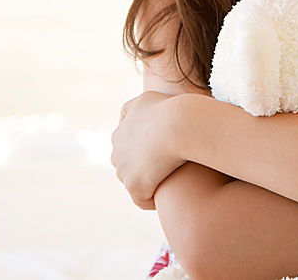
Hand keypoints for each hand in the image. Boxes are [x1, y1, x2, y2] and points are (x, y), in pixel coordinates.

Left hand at [110, 90, 186, 210]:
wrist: (180, 124)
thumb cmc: (171, 108)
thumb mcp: (149, 98)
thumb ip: (138, 107)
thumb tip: (138, 116)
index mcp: (119, 133)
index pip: (128, 147)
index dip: (147, 151)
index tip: (165, 152)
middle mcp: (117, 152)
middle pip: (128, 166)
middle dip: (145, 168)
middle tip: (169, 169)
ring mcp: (124, 170)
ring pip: (134, 182)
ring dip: (149, 184)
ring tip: (171, 183)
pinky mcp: (135, 185)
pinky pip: (142, 199)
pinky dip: (153, 200)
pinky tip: (169, 196)